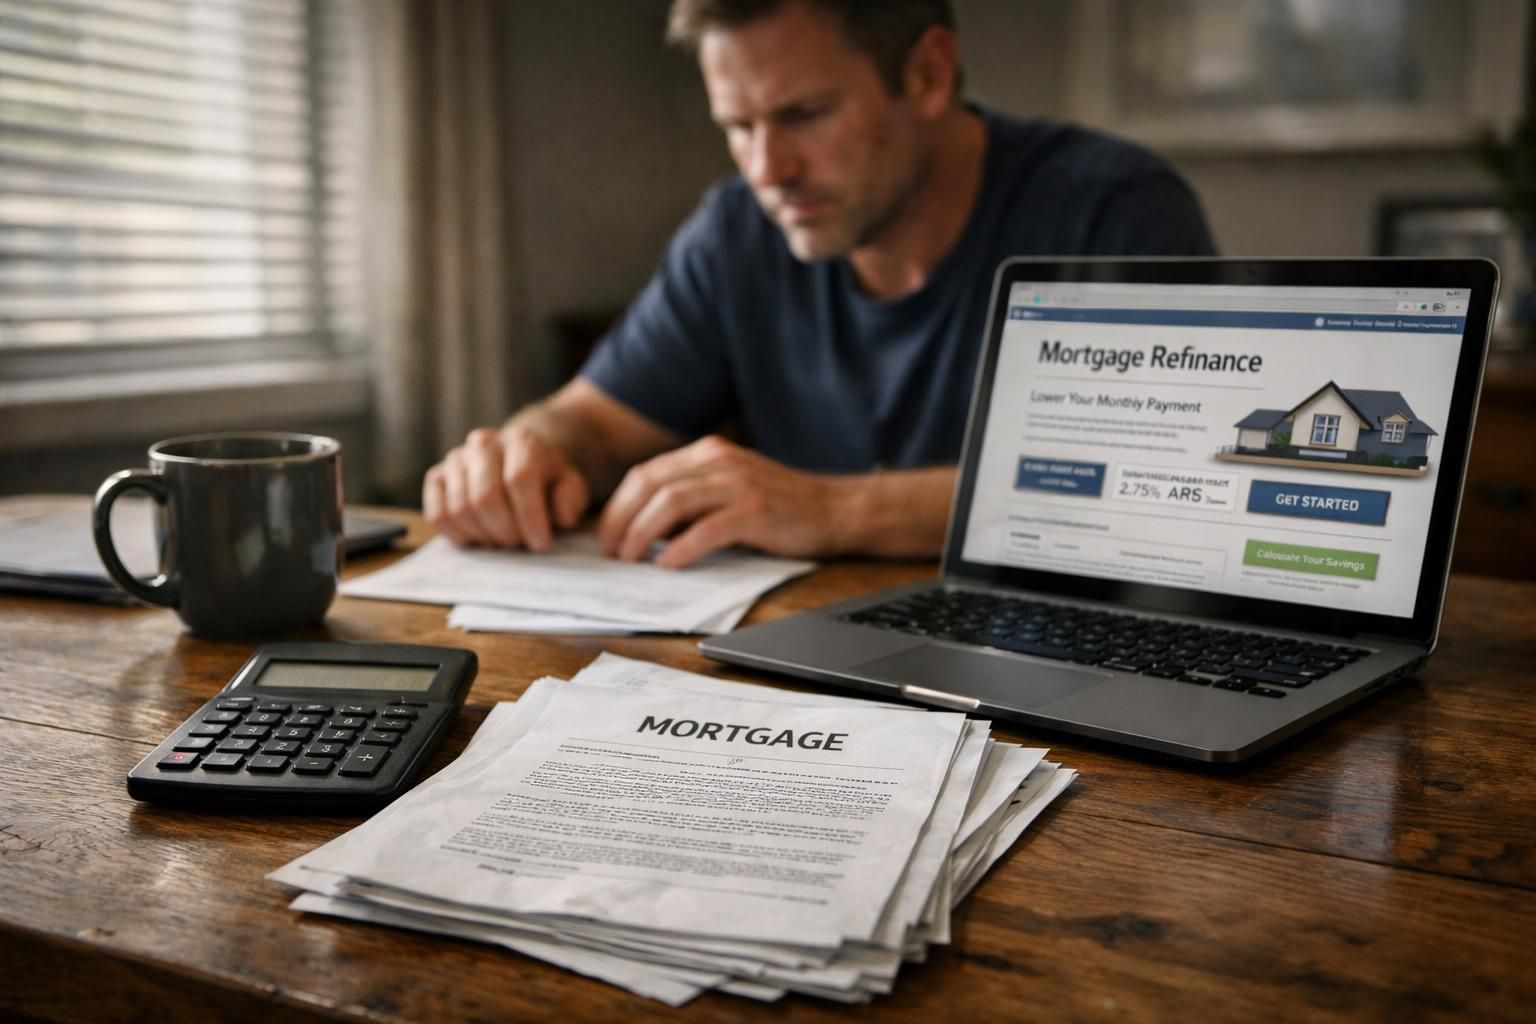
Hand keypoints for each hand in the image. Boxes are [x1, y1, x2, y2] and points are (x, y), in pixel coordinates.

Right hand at [423, 424, 589, 549]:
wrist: (517, 461)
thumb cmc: (546, 479)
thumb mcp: (570, 485)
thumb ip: (571, 497)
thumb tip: (561, 516)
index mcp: (521, 440)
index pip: (519, 478)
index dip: (529, 516)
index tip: (541, 544)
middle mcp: (483, 443)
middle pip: (485, 496)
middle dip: (504, 531)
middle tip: (519, 545)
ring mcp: (455, 459)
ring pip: (460, 509)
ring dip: (483, 535)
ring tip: (502, 540)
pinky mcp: (436, 477)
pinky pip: (438, 515)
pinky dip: (458, 535)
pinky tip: (479, 537)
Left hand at [597, 435, 846, 568]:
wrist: (836, 509)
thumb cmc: (780, 506)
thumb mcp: (729, 488)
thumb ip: (692, 497)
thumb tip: (643, 526)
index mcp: (708, 453)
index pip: (646, 474)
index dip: (618, 506)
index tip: (606, 535)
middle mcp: (718, 461)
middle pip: (649, 485)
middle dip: (621, 520)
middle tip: (611, 551)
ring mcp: (737, 484)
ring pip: (670, 503)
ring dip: (642, 533)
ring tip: (631, 558)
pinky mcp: (755, 511)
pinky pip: (706, 529)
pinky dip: (681, 549)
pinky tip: (669, 565)